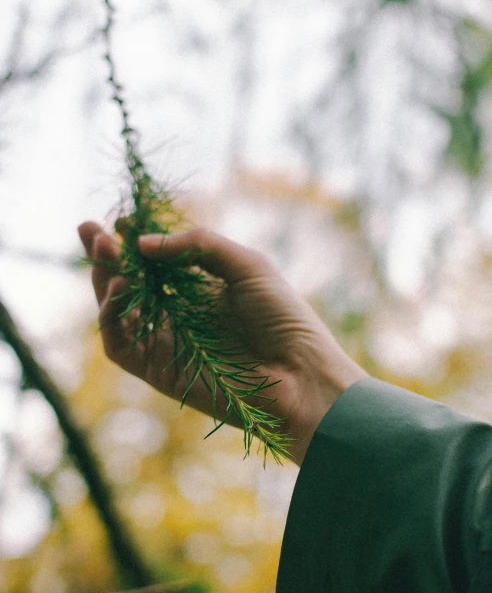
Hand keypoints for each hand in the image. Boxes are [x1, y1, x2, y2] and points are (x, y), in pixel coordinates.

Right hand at [78, 222, 366, 465]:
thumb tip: (142, 242)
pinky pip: (119, 345)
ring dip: (103, 281)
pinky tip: (120, 288)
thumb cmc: (283, 317)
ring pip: (116, 313)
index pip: (153, 263)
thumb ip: (198, 246)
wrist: (300, 374)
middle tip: (90, 229)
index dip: (131, 241)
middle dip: (106, 256)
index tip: (118, 218)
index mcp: (199, 290)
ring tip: (105, 250)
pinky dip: (110, 317)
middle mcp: (178, 315)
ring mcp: (166, 343)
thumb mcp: (246, 265)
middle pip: (128, 284)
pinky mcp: (158, 371)